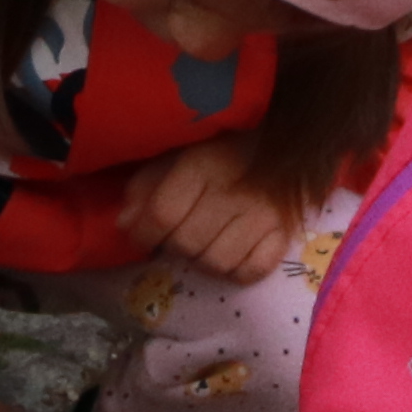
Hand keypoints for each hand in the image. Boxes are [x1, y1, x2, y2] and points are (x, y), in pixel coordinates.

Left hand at [117, 142, 305, 283]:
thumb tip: (125, 223)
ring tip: (206, 243)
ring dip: (203, 260)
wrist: (287, 141)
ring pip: (216, 263)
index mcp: (202, 165)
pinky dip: (237, 270)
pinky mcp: (286, 232)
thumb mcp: (177, 153)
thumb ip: (146, 184)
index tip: (143, 236)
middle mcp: (233, 191)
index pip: (161, 215)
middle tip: (179, 235)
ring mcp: (264, 215)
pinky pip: (252, 271)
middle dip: (173, 246)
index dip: (143, 234)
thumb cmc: (222, 149)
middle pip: (186, 244)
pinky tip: (233, 253)